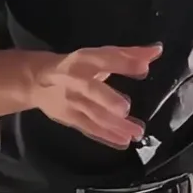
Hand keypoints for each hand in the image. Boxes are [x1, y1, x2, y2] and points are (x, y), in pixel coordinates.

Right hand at [30, 45, 162, 148]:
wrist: (36, 81)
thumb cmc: (77, 65)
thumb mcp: (98, 55)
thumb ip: (128, 55)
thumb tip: (156, 51)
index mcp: (85, 60)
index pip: (105, 60)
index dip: (124, 63)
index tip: (144, 68)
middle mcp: (76, 81)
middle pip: (91, 90)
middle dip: (107, 99)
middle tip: (124, 108)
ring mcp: (71, 102)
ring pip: (93, 115)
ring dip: (114, 126)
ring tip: (137, 132)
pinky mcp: (70, 119)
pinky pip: (90, 129)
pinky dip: (106, 137)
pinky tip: (124, 142)